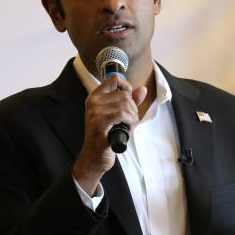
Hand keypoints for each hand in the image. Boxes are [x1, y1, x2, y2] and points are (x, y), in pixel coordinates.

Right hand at [72, 76, 146, 194]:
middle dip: (133, 108)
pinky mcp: (98, 123)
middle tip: (130, 121)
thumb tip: (142, 89)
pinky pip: (122, 115)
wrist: (95, 156)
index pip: (114, 79)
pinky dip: (130, 123)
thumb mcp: (119, 116)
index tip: (130, 99)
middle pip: (125, 94)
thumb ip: (130, 102)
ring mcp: (94, 112)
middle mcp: (93, 102)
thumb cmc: (107, 136)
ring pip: (126, 105)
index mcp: (95, 97)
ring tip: (128, 126)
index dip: (127, 87)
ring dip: (133, 117)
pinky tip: (127, 130)